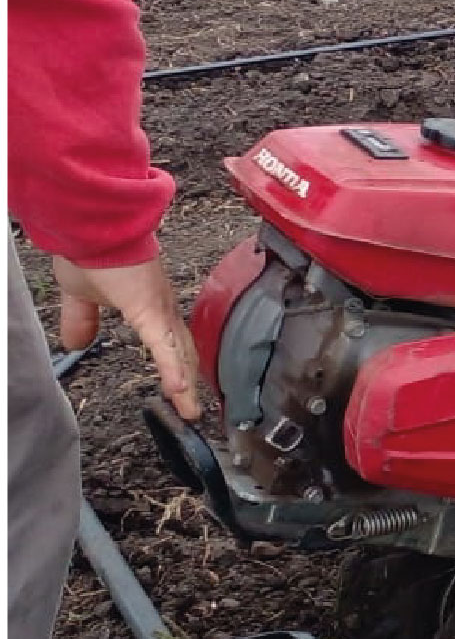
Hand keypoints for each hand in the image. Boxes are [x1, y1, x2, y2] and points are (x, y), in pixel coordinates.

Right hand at [55, 255, 202, 420]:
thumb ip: (81, 319)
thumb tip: (76, 344)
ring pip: (178, 353)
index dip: (179, 367)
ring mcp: (159, 309)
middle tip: (193, 410)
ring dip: (185, 384)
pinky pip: (163, 345)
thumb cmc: (90, 251)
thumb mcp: (80, 296)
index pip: (170, 343)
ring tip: (191, 412)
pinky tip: (180, 391)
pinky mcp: (149, 309)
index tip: (184, 392)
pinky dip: (172, 369)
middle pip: (182, 352)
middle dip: (190, 383)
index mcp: (150, 306)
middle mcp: (162, 308)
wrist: (92, 227)